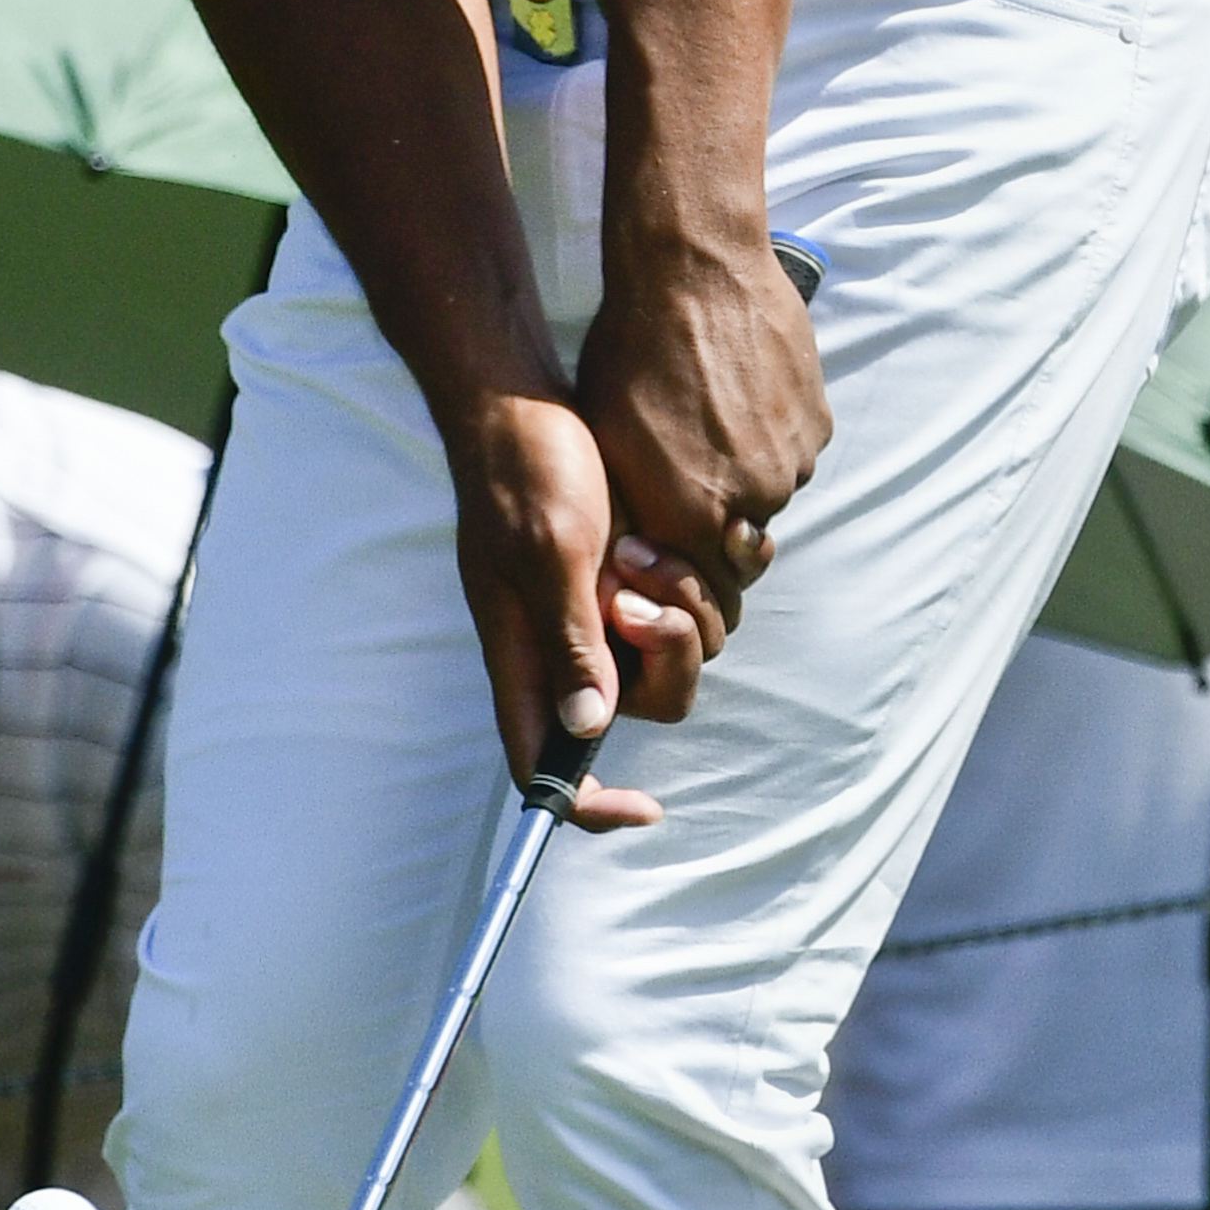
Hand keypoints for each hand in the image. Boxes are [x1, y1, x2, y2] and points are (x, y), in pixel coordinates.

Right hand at [444, 387, 707, 833]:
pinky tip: (662, 539)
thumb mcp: (551, 552)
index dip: (591, 802)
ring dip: (678, 608)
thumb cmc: (523, 471)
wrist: (521, 401)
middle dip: (665, 661)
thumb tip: (589, 726)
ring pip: (667, 657)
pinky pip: (679, 610)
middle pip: (636, 709)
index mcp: (524, 655)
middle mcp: (556, 646)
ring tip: (643, 548)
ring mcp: (590, 612)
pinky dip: (687, 582)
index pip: (544, 765)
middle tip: (645, 598)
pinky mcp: (619, 578)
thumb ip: (571, 640)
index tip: (648, 808)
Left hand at [577, 235, 831, 634]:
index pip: (705, 583)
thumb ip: (638, 506)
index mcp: (691, 515)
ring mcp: (792, 460)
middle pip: (741, 539)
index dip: (690, 566)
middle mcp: (752, 499)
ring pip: (771, 491)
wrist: (692, 272)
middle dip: (719, 518)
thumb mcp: (607, 439)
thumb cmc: (629, 352)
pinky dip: (772, 434)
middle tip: (692, 464)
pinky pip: (795, 449)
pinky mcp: (817, 422)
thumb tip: (645, 544)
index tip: (672, 534)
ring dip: (748, 471)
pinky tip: (741, 392)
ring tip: (713, 418)